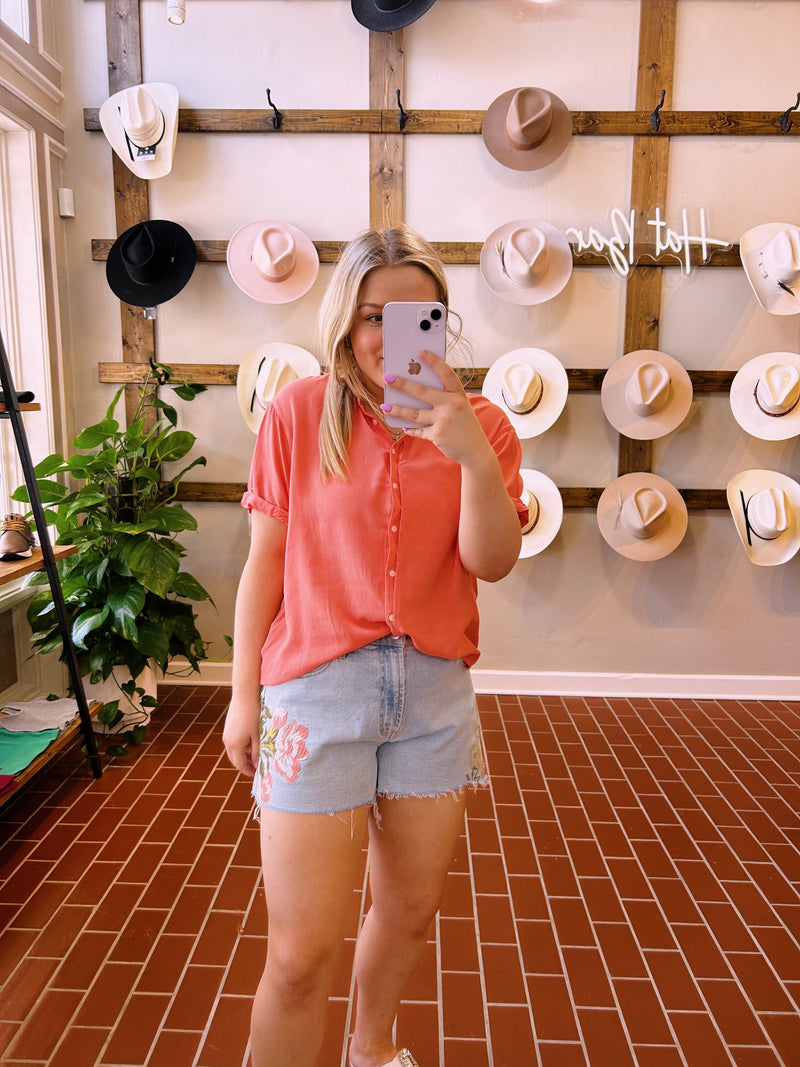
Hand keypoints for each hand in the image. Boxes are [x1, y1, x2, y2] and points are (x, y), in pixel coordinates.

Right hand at [222, 694, 260, 776]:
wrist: (245, 695)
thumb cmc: (254, 714)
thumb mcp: (258, 735)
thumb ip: (257, 751)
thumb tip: (257, 765)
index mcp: (235, 745)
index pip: (240, 765)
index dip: (248, 771)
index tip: (257, 774)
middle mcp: (227, 741)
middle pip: (235, 760)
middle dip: (245, 766)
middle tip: (256, 768)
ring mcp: (226, 735)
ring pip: (233, 752)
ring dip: (242, 757)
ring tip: (254, 756)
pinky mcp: (227, 729)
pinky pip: (232, 744)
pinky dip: (240, 748)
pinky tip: (250, 744)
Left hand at [382, 350, 493, 467]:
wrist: (475, 451)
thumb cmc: (465, 426)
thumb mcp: (461, 407)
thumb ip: (444, 399)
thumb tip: (416, 392)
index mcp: (459, 395)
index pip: (446, 373)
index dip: (434, 362)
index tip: (421, 352)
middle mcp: (452, 405)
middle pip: (422, 391)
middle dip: (402, 384)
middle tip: (387, 378)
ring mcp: (444, 420)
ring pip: (415, 413)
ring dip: (397, 409)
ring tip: (385, 406)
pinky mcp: (438, 434)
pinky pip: (419, 430)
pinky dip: (410, 429)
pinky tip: (403, 426)